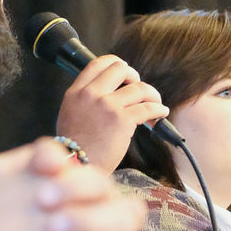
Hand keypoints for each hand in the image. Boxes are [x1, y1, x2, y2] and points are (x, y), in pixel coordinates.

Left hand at [0, 139, 146, 230]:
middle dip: (93, 222)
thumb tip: (56, 159)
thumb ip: (35, 157)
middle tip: (52, 226)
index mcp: (90, 196)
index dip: (80, 188)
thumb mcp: (5, 174)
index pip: (106, 186)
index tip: (42, 197)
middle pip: (127, 222)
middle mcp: (102, 230)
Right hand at [55, 55, 168, 172]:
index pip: (98, 63)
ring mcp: (107, 106)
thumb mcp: (70, 113)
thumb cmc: (76, 146)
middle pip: (120, 69)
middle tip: (138, 89)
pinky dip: (158, 109)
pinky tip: (161, 113)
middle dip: (134, 77)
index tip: (125, 75)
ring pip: (139, 87)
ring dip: (152, 94)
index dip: (116, 64)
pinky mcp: (122, 120)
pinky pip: (148, 108)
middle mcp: (91, 94)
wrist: (77, 166)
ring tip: (155, 102)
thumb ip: (85, 98)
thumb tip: (110, 90)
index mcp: (76, 92)